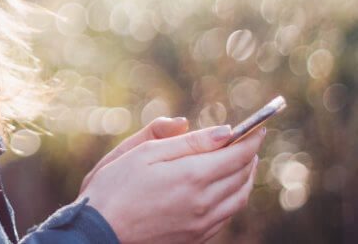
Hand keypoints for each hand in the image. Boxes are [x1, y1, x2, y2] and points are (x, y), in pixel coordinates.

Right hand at [80, 125, 263, 243]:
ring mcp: (201, 225)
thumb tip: (223, 132)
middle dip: (250, 155)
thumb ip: (186, 141)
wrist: (99, 232)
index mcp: (191, 176)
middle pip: (242, 176)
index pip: (237, 155)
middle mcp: (204, 203)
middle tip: (251, 139)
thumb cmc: (116, 185)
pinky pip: (227, 216)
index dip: (251, 138)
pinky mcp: (195, 239)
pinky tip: (225, 188)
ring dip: (246, 176)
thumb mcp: (145, 152)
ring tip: (243, 161)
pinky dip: (235, 197)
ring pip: (239, 198)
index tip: (259, 125)